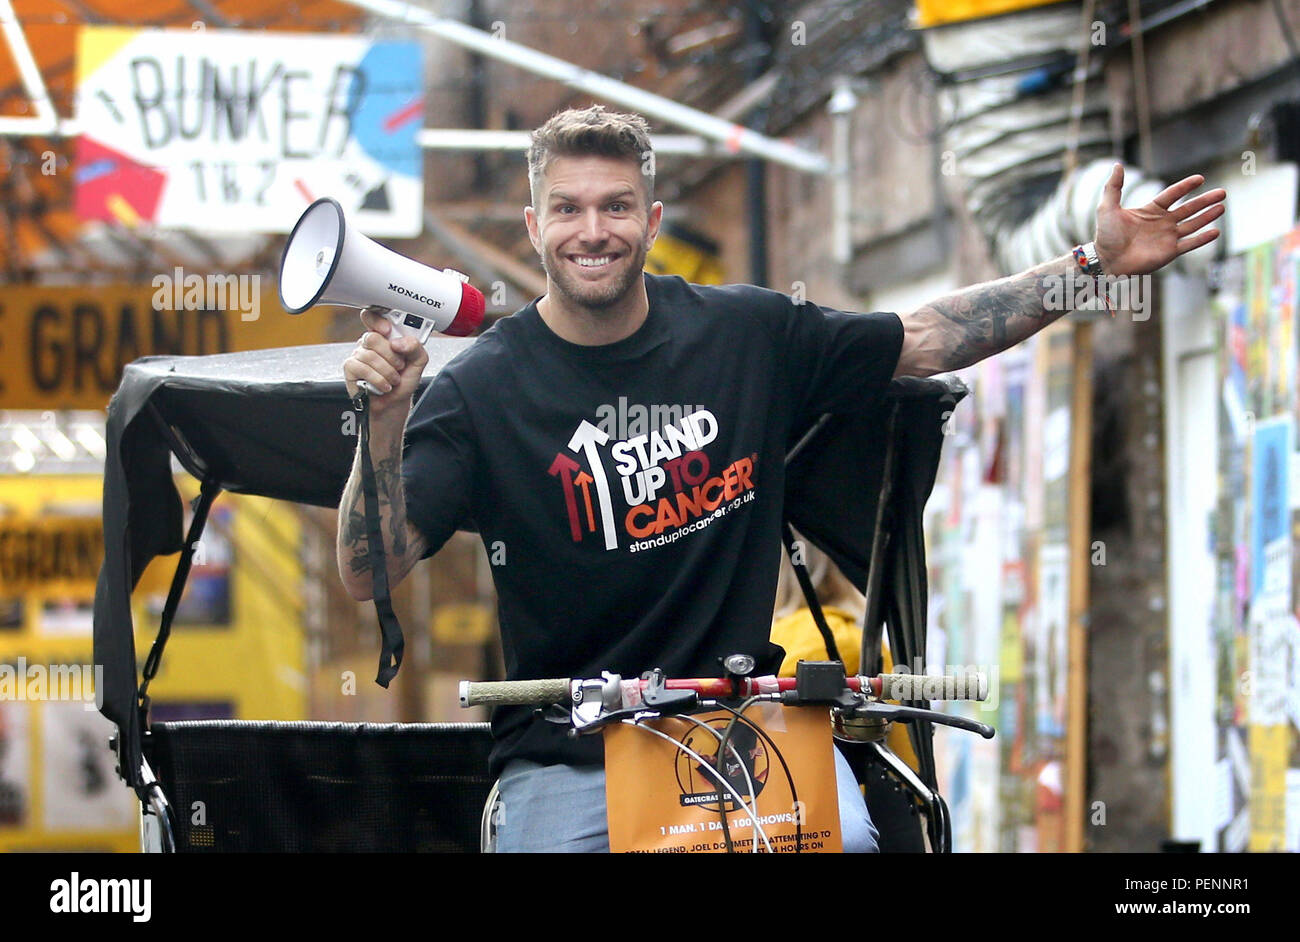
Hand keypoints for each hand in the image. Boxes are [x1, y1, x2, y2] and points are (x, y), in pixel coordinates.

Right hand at [343, 307, 428, 415]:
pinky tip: (384, 385)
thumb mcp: (418, 361)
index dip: (376, 320)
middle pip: (372, 337)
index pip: (372, 317)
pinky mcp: (350, 369)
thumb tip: (398, 342)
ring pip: (369, 355)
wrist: (395, 402)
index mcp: (384, 336)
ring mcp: (358, 355)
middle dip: (390, 355)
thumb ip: (415, 347)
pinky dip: (378, 379)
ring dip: (387, 371)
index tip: (387, 330)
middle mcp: (369, 344)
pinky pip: (362, 368)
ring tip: (393, 379)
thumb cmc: (404, 380)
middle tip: (399, 365)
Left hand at [1094, 163, 1225, 275]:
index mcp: (1150, 211)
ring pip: (1193, 224)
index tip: (1200, 178)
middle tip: (1222, 192)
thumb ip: (1114, 187)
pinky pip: (1190, 244)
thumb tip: (1118, 164)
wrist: (1107, 260)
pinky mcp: (1169, 252)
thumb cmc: (1106, 235)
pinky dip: (1202, 239)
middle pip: (1188, 208)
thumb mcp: (1108, 207)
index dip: (1185, 186)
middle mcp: (1162, 223)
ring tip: (1222, 207)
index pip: (1172, 195)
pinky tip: (1216, 231)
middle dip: (1205, 201)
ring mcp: (1167, 237)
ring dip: (1207, 216)